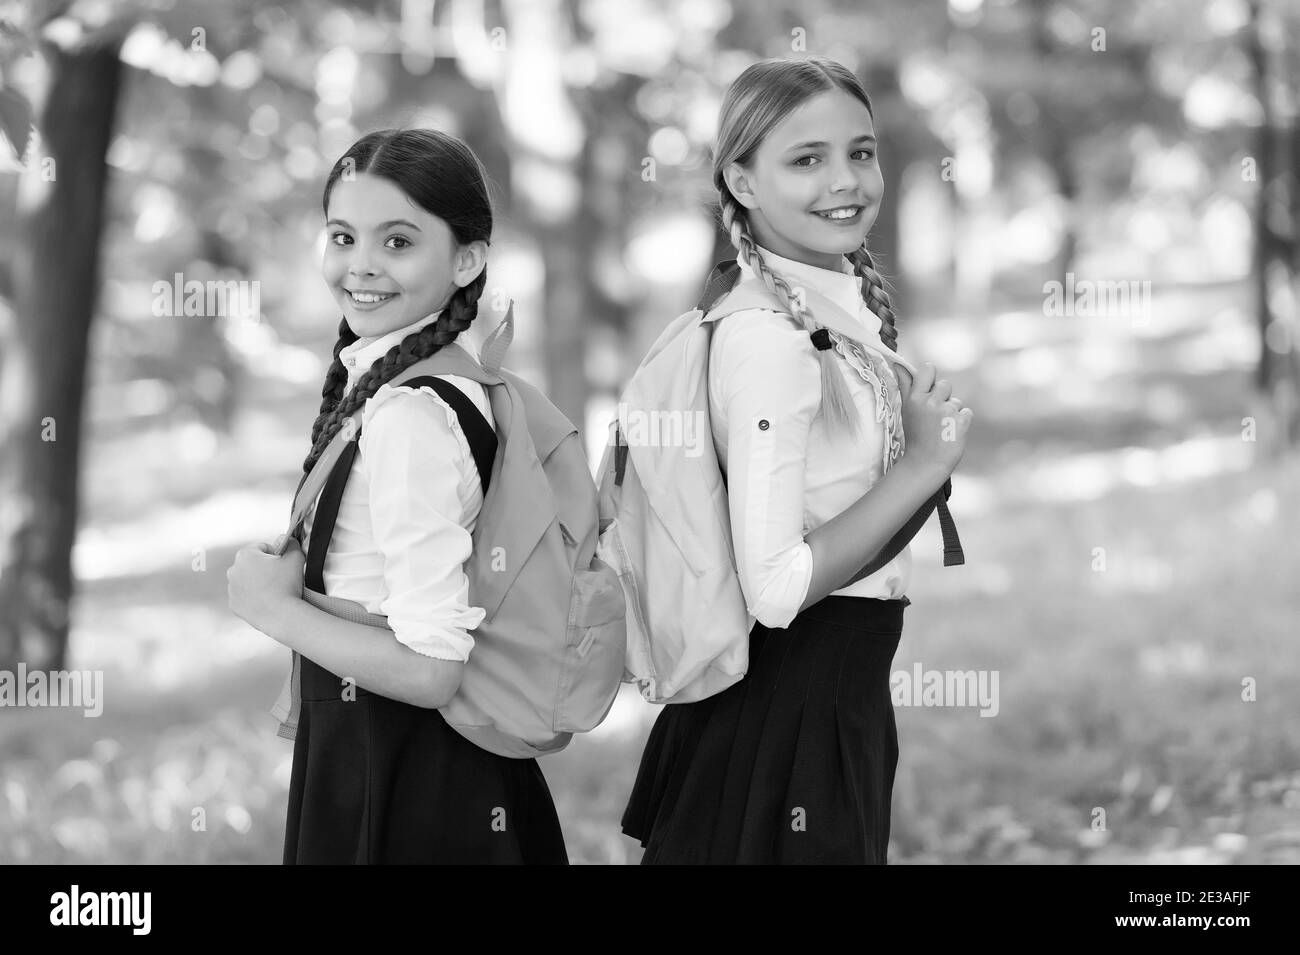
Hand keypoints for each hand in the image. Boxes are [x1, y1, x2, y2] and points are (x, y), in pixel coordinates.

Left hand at [227, 534, 304, 635]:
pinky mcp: (234, 604)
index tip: (282, 564)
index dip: (276, 554)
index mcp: (246, 555)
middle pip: (253, 563)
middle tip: (280, 577)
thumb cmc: (287, 585)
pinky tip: (266, 600)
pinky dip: (253, 597)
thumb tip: (286, 539)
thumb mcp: (296, 557)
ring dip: (258, 582)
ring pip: (247, 580)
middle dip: (264, 568)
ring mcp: (232, 588)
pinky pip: (244, 596)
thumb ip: (291, 543)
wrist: (281, 615)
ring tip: (274, 590)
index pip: (262, 548)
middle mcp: (234, 570)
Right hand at [894, 362, 972, 478]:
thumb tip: (898, 364)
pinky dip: (961, 422)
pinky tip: (951, 433)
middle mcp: (930, 401)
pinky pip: (966, 412)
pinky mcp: (961, 421)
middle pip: (945, 385)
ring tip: (941, 428)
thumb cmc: (916, 435)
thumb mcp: (907, 410)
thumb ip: (906, 386)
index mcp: (915, 397)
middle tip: (934, 417)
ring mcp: (946, 411)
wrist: (926, 463)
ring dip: (952, 412)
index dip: (931, 378)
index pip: (928, 369)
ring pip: (956, 401)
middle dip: (943, 398)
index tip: (928, 390)